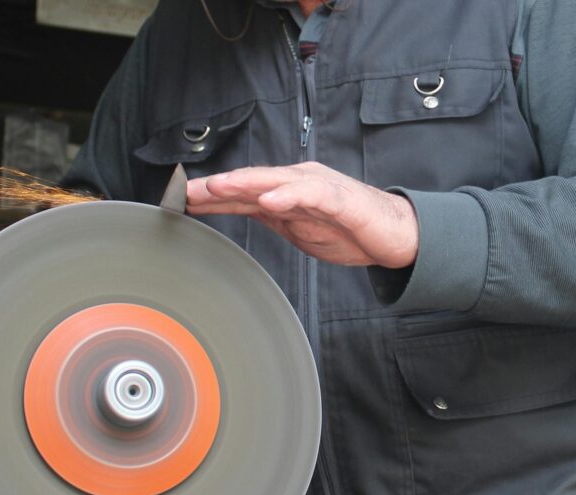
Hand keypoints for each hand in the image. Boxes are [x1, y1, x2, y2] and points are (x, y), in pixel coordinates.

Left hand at [186, 163, 418, 268]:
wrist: (394, 234)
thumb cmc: (347, 227)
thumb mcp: (295, 227)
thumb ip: (267, 216)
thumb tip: (233, 212)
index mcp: (287, 189)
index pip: (243, 191)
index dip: (212, 196)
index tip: (180, 201)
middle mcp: (299, 182)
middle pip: (253, 180)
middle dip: (219, 186)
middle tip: (188, 191)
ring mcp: (320, 188)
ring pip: (276, 180)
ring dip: (245, 183)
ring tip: (218, 187)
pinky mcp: (341, 200)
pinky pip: (312, 195)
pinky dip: (288, 196)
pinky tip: (269, 201)